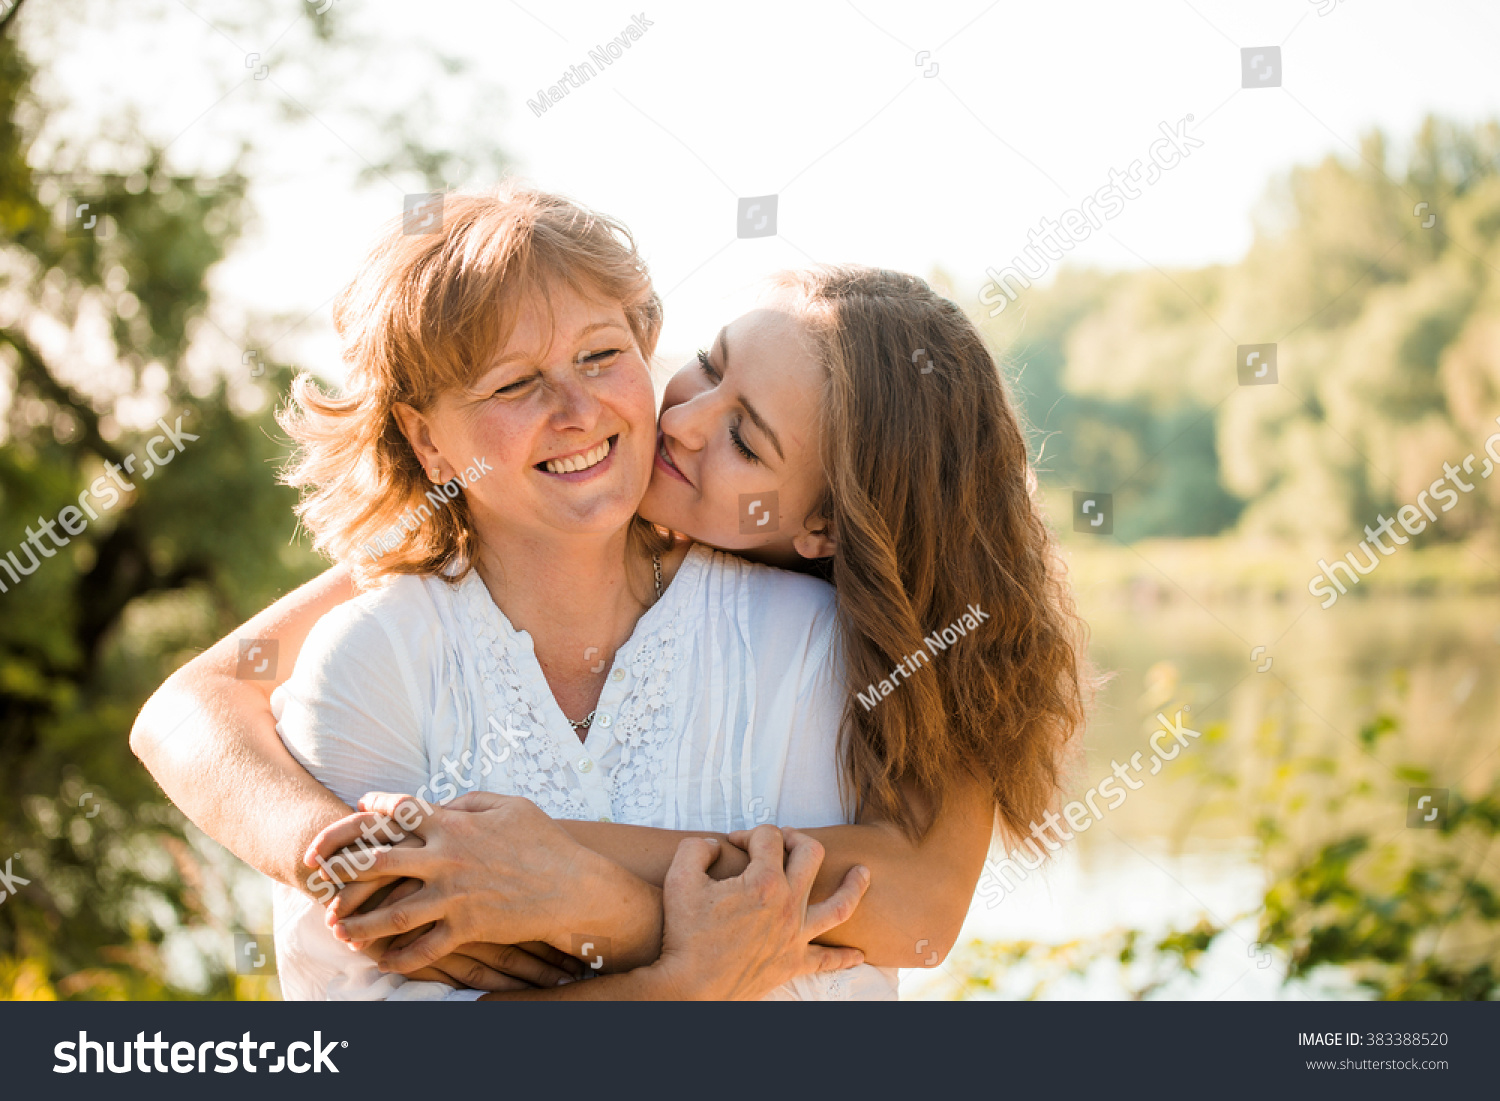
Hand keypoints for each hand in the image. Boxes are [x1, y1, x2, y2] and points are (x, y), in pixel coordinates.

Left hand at [307, 791, 598, 972]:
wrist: (573, 887)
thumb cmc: (545, 841)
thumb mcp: (510, 805)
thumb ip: (469, 801)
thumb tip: (441, 804)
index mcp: (455, 824)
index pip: (400, 811)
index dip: (374, 808)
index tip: (358, 809)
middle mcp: (446, 859)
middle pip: (376, 863)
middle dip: (341, 868)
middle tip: (317, 874)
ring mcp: (454, 896)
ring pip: (390, 914)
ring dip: (358, 923)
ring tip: (337, 927)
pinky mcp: (466, 927)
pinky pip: (423, 948)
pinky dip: (399, 957)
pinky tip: (382, 960)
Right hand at [651, 825, 869, 999]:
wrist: (688, 987)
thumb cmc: (682, 933)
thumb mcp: (680, 877)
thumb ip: (698, 847)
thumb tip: (717, 844)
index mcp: (764, 882)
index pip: (769, 837)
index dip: (749, 833)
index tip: (732, 843)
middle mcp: (788, 905)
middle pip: (811, 855)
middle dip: (797, 839)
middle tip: (785, 839)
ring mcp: (795, 936)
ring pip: (839, 905)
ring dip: (853, 886)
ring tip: (863, 873)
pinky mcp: (792, 964)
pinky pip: (826, 960)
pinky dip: (844, 957)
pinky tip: (859, 955)